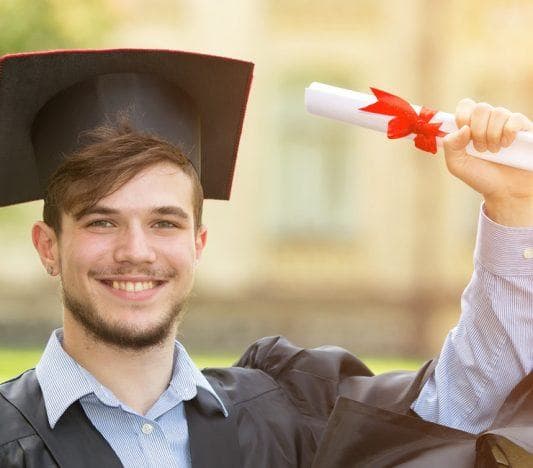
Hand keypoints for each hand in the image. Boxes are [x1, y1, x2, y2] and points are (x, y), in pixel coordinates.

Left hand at [443, 99, 532, 226]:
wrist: (504, 191)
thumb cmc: (481, 176)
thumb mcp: (457, 165)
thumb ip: (451, 146)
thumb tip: (463, 128)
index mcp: (471, 126)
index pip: (466, 105)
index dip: (463, 117)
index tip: (465, 136)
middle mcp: (489, 121)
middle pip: (480, 108)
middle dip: (478, 132)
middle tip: (481, 149)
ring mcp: (507, 123)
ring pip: (497, 113)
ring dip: (492, 135)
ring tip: (494, 151)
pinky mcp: (524, 128)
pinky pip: (515, 119)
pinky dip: (508, 133)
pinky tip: (507, 145)